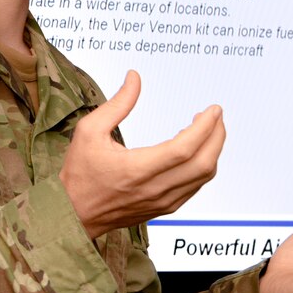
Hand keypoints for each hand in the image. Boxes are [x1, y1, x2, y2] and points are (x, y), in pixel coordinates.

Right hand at [58, 71, 224, 238]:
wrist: (74, 213)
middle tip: (216, 116)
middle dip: (217, 136)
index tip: (213, 109)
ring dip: (212, 150)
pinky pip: (195, 186)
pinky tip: (193, 151)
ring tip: (205, 129)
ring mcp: (162, 201)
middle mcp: (154, 188)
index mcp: (137, 169)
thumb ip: (117, 104)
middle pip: (204, 163)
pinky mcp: (164, 208)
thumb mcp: (90, 130)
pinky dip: (202, 166)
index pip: (184, 148)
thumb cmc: (79, 173)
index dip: (205, 126)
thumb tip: (135, 78)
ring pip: (203, 176)